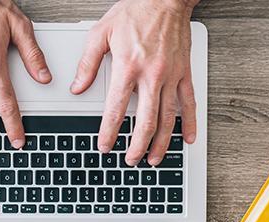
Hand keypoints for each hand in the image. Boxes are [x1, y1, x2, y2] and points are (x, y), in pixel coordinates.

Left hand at [71, 0, 198, 165]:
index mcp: (128, 67)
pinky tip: (186, 139)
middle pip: (145, 121)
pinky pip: (189, 102)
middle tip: (130, 160)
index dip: (109, 133)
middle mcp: (151, 75)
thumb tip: (78, 88)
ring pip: (168, 118)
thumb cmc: (135, 11)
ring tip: (153, 158)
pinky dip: (189, 123)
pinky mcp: (185, 72)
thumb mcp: (101, 33)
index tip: (105, 146)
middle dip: (137, 146)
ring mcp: (171, 76)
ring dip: (160, 142)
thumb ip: (87, 64)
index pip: (115, 110)